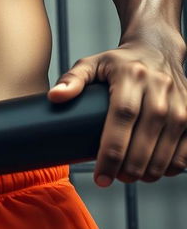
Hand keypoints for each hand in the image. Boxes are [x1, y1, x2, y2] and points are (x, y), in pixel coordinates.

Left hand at [47, 38, 186, 185]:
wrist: (157, 48)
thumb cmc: (116, 63)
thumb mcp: (91, 64)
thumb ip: (72, 80)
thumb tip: (54, 97)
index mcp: (130, 76)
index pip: (122, 117)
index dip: (111, 150)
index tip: (100, 175)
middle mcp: (159, 87)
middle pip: (146, 134)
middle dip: (131, 165)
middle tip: (114, 180)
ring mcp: (180, 99)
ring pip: (169, 142)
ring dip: (152, 168)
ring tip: (132, 178)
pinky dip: (175, 163)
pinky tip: (157, 172)